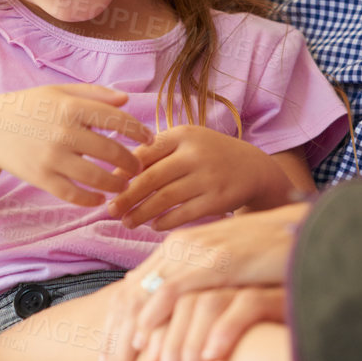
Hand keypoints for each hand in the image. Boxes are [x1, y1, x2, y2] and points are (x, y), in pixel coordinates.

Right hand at [0, 83, 151, 205]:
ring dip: (117, 184)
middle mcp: (64, 132)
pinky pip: (74, 194)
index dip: (139, 131)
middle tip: (139, 167)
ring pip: (97, 177)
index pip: (117, 120)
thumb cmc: (30, 107)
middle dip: (132, 162)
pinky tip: (100, 197)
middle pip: (111, 151)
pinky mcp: (42, 178)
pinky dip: (91, 199)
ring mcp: (53, 158)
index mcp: (72, 107)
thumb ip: (94, 94)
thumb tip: (127, 99)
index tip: (150, 139)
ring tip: (124, 184)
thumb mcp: (59, 92)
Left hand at [97, 201, 308, 360]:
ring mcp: (197, 252)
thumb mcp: (220, 275)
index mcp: (174, 251)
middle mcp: (178, 249)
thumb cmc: (265, 260)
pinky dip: (164, 320)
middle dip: (116, 348)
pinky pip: (180, 291)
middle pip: (130, 300)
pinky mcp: (221, 259)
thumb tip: (164, 322)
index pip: (129, 295)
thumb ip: (192, 290)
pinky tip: (153, 348)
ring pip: (148, 301)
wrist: (304, 229)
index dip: (113, 336)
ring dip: (135, 346)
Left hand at [107, 125, 299, 229]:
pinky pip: (183, 214)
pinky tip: (154, 226)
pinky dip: (165, 222)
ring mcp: (208, 177)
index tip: (108, 186)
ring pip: (164, 199)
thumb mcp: (187, 143)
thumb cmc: (209, 155)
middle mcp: (195, 154)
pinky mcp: (218, 199)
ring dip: (141, 213)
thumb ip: (157, 153)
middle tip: (110, 210)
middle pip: (151, 178)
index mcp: (183, 134)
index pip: (144, 153)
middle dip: (126, 196)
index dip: (123, 172)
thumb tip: (116, 174)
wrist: (253, 168)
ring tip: (127, 222)